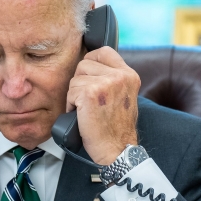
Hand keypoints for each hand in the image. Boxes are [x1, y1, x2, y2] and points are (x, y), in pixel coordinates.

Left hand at [66, 46, 139, 164]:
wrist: (117, 149)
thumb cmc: (117, 127)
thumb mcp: (124, 96)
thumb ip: (113, 79)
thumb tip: (92, 65)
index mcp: (129, 75)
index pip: (103, 51)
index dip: (91, 62)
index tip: (89, 77)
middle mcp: (120, 76)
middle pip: (84, 64)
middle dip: (81, 81)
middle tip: (89, 100)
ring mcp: (106, 83)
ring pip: (75, 78)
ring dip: (75, 95)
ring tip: (87, 109)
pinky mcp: (91, 93)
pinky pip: (71, 91)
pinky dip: (71, 105)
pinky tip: (82, 115)